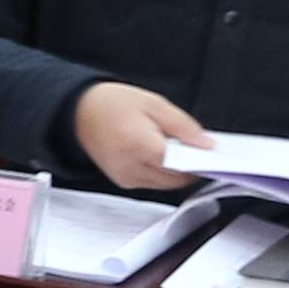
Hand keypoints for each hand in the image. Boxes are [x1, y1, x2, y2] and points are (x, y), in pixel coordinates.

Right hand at [73, 81, 206, 192]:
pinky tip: (156, 153)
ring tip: (167, 144)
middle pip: (177, 178)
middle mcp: (130, 167)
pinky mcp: (124, 182)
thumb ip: (183, 126)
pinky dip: (162, 171)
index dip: (199, 159)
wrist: (78, 113)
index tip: (210, 151)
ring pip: (167, 184)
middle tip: (188, 142)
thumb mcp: (154, 103)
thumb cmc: (112, 104)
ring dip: (176, 169)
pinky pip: (154, 183)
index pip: (181, 165)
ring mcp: (126, 178)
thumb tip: (207, 145)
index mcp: (138, 145)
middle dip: (189, 164)